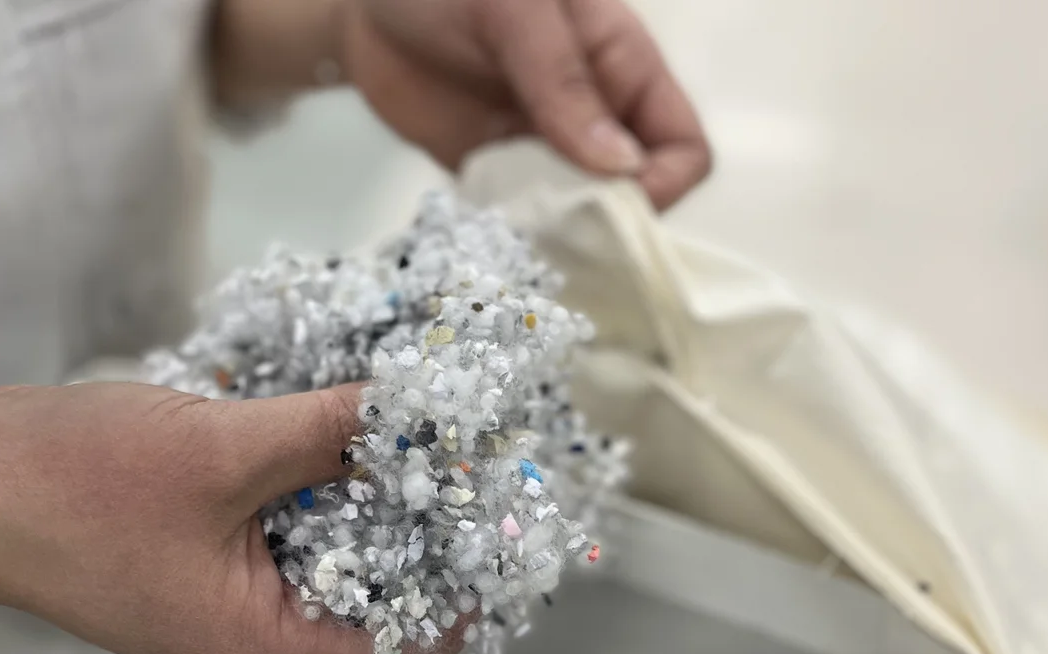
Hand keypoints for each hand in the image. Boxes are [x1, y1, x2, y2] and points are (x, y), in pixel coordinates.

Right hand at [0, 383, 459, 653]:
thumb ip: (328, 433)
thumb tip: (418, 409)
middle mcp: (254, 633)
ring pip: (324, 542)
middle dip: (419, 519)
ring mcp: (223, 593)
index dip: (463, 585)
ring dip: (362, 486)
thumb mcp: (224, 453)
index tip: (512, 527)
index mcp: (268, 648)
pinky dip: (311, 474)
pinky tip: (344, 420)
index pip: (403, 635)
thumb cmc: (79, 488)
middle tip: (477, 453)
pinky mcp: (199, 550)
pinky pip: (279, 518)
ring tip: (426, 427)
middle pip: (369, 584)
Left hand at [340, 0, 711, 209]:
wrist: (365, 7)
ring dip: (560, 237)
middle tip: (555, 227)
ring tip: (520, 237)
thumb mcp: (514, 11)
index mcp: (621, 68)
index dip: (662, 183)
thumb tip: (620, 165)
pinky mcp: (500, 176)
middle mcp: (595, 117)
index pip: (682, 145)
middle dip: (608, 222)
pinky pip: (527, 222)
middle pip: (637, 196)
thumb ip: (563, 81)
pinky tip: (491, 235)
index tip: (609, 200)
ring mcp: (546, 151)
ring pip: (582, 218)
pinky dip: (517, 236)